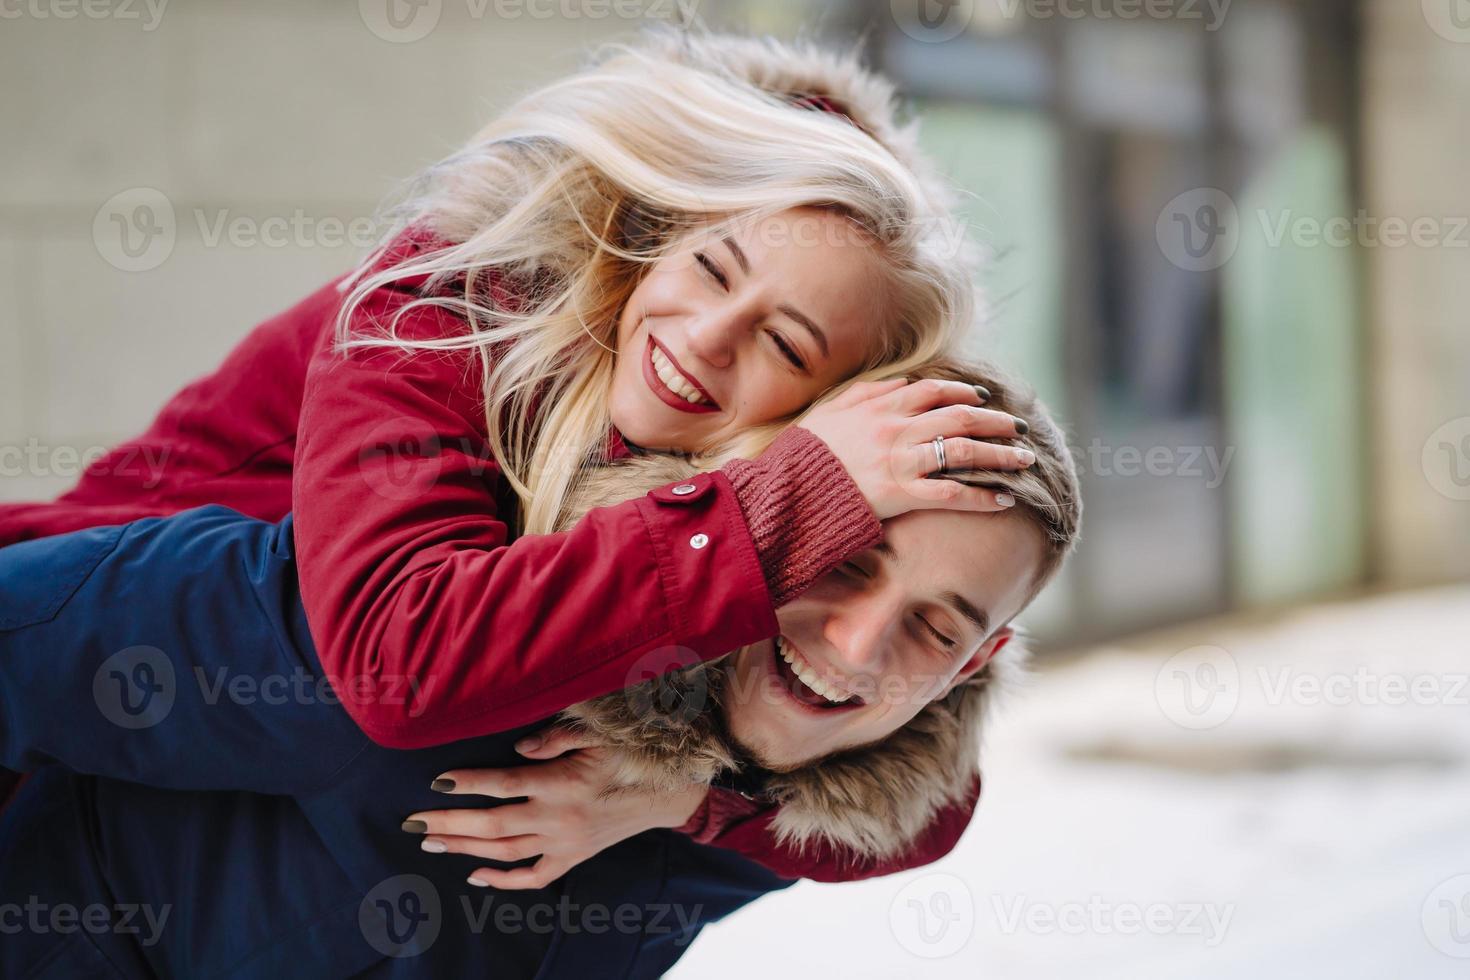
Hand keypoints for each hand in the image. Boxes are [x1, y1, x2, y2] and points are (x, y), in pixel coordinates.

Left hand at [404, 726, 706, 889]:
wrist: (666, 792)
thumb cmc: (631, 753)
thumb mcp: (598, 734)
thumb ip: (556, 738)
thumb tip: (517, 747)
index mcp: (562, 784)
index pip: (503, 784)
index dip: (468, 783)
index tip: (437, 781)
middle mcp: (559, 819)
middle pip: (492, 825)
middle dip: (449, 823)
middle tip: (413, 821)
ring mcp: (564, 844)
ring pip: (504, 852)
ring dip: (463, 848)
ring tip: (430, 840)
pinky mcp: (572, 858)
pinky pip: (532, 877)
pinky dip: (502, 881)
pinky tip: (475, 875)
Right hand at [797, 377, 1033, 520]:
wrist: (789, 489)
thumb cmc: (806, 453)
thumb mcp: (831, 410)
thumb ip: (868, 393)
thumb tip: (903, 383)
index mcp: (882, 407)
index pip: (935, 392)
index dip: (964, 393)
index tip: (983, 398)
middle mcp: (898, 430)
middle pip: (961, 419)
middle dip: (996, 422)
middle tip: (1021, 427)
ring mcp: (902, 462)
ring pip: (964, 453)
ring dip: (1000, 456)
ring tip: (1025, 460)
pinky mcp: (902, 495)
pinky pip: (952, 495)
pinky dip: (982, 497)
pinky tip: (1004, 499)